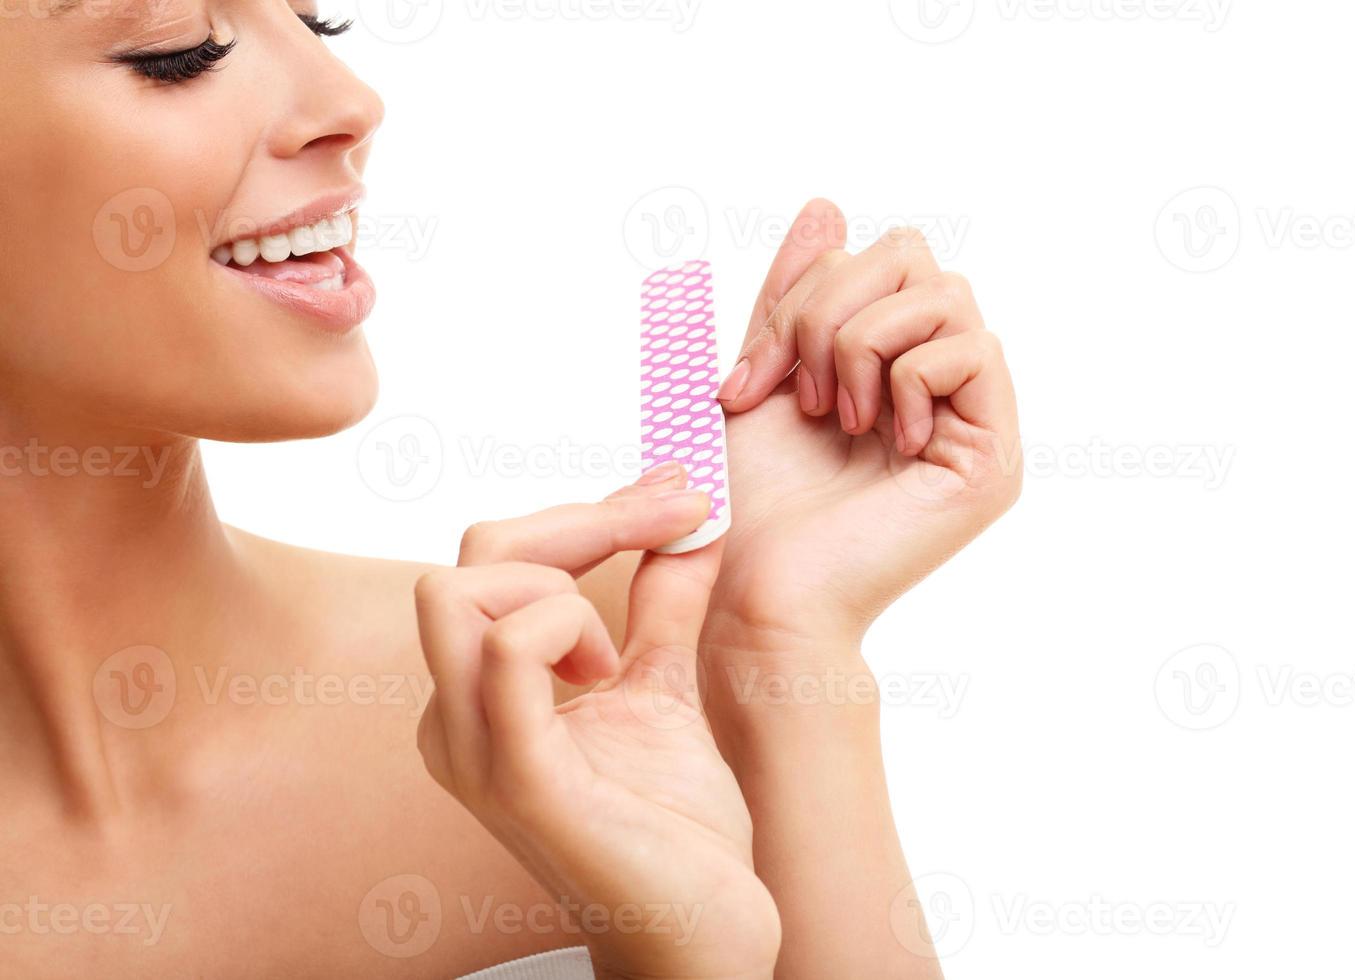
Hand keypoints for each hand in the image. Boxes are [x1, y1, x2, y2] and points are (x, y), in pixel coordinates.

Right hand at [414, 472, 779, 979]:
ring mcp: (475, 751)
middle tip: (673, 523)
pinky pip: (508, 656)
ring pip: (460, 593)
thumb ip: (661, 605)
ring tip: (618, 650)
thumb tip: (687, 519)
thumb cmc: (672, 827)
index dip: (586, 511)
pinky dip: (565, 624)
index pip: (491, 560)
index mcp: (479, 695)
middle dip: (578, 522)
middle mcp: (456, 719)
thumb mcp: (663, 687)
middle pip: (467, 559)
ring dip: (565, 574)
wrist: (704, 931)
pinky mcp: (519, 780)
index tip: (678, 494)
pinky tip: (609, 669)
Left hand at [710, 199, 1020, 651]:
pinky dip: (908, 380)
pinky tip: (884, 441)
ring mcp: (974, 419)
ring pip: (946, 296)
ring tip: (838, 418)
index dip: (806, 296)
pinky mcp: (993, 456)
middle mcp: (941, 385)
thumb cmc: (756, 502)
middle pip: (916, 259)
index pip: (878, 260)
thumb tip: (826, 206)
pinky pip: (974, 350)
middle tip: (801, 395)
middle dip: (833, 311)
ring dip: (864, 346)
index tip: (750, 382)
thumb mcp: (764, 373)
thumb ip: (795, 294)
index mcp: (891, 363)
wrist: (763, 589)